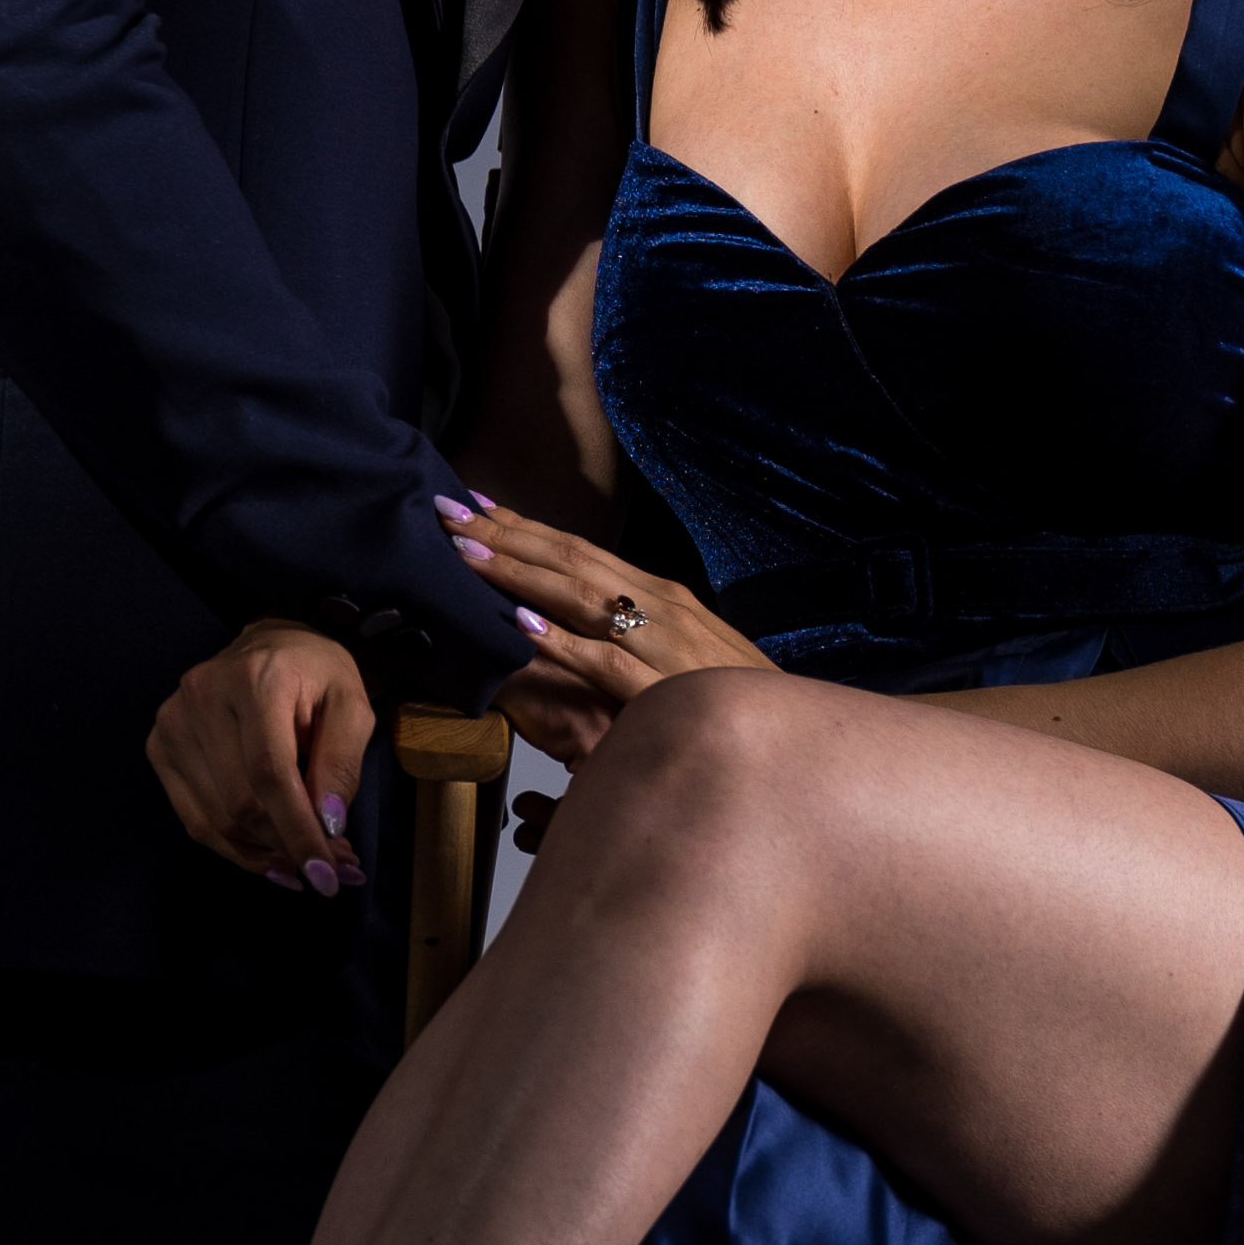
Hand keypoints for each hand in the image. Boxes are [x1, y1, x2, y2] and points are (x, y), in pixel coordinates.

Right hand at [145, 618, 375, 888]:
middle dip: (289, 846)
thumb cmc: (317, 675)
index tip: (327, 875)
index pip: (269, 773)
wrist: (270, 645)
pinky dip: (236, 848)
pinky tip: (270, 856)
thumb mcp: (352, 706)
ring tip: (307, 861)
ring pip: (217, 819)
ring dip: (266, 854)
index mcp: (255, 679)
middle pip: (241, 803)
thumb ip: (342, 763)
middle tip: (334, 868)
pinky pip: (196, 819)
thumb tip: (326, 826)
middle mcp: (202, 697)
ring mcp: (173, 722)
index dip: (297, 831)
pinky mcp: (160, 746)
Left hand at [431, 494, 776, 760]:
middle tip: (446, 514)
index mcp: (660, 596)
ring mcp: (665, 645)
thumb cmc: (730, 698)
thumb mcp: (679, 653)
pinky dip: (562, 642)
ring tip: (468, 554)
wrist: (798, 738)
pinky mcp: (665, 690)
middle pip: (570, 561)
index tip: (471, 507)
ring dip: (520, 573)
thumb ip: (629, 635)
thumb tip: (574, 623)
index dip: (524, 528)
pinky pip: (605, 661)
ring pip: (581, 598)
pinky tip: (521, 626)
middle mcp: (661, 606)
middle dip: (505, 536)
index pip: (580, 551)